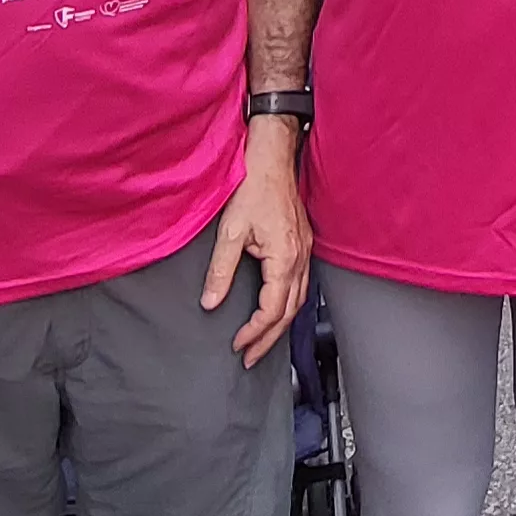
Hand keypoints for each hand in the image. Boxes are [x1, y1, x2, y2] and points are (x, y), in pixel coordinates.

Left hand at [207, 119, 310, 364]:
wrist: (272, 158)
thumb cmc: (254, 186)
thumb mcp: (230, 230)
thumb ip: (220, 270)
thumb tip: (210, 301)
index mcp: (284, 258)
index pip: (272, 309)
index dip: (255, 332)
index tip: (237, 345)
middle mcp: (300, 258)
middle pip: (289, 312)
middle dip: (269, 339)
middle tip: (251, 358)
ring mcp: (304, 251)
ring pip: (298, 300)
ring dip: (280, 324)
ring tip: (263, 341)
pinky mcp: (302, 244)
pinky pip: (301, 284)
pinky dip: (288, 304)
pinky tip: (277, 309)